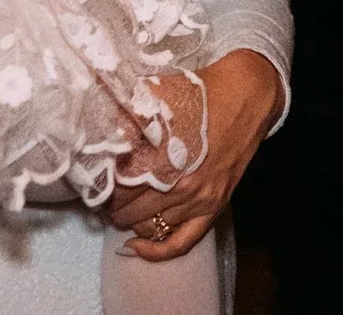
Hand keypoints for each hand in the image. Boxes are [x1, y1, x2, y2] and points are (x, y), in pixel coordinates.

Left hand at [108, 49, 283, 259]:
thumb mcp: (159, 94)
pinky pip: (182, 242)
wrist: (248, 94)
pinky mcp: (215, 206)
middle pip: (131, 211)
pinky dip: (157, 251)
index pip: (119, 188)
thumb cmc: (202, 91)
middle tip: (104, 195)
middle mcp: (181, 184)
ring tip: (120, 208)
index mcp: (165, 156)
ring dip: (131, 221)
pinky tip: (136, 248)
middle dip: (113, 204)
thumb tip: (101, 130)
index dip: (102, 187)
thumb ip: (128, 114)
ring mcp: (200, 199)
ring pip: (151, 227)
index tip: (95, 182)